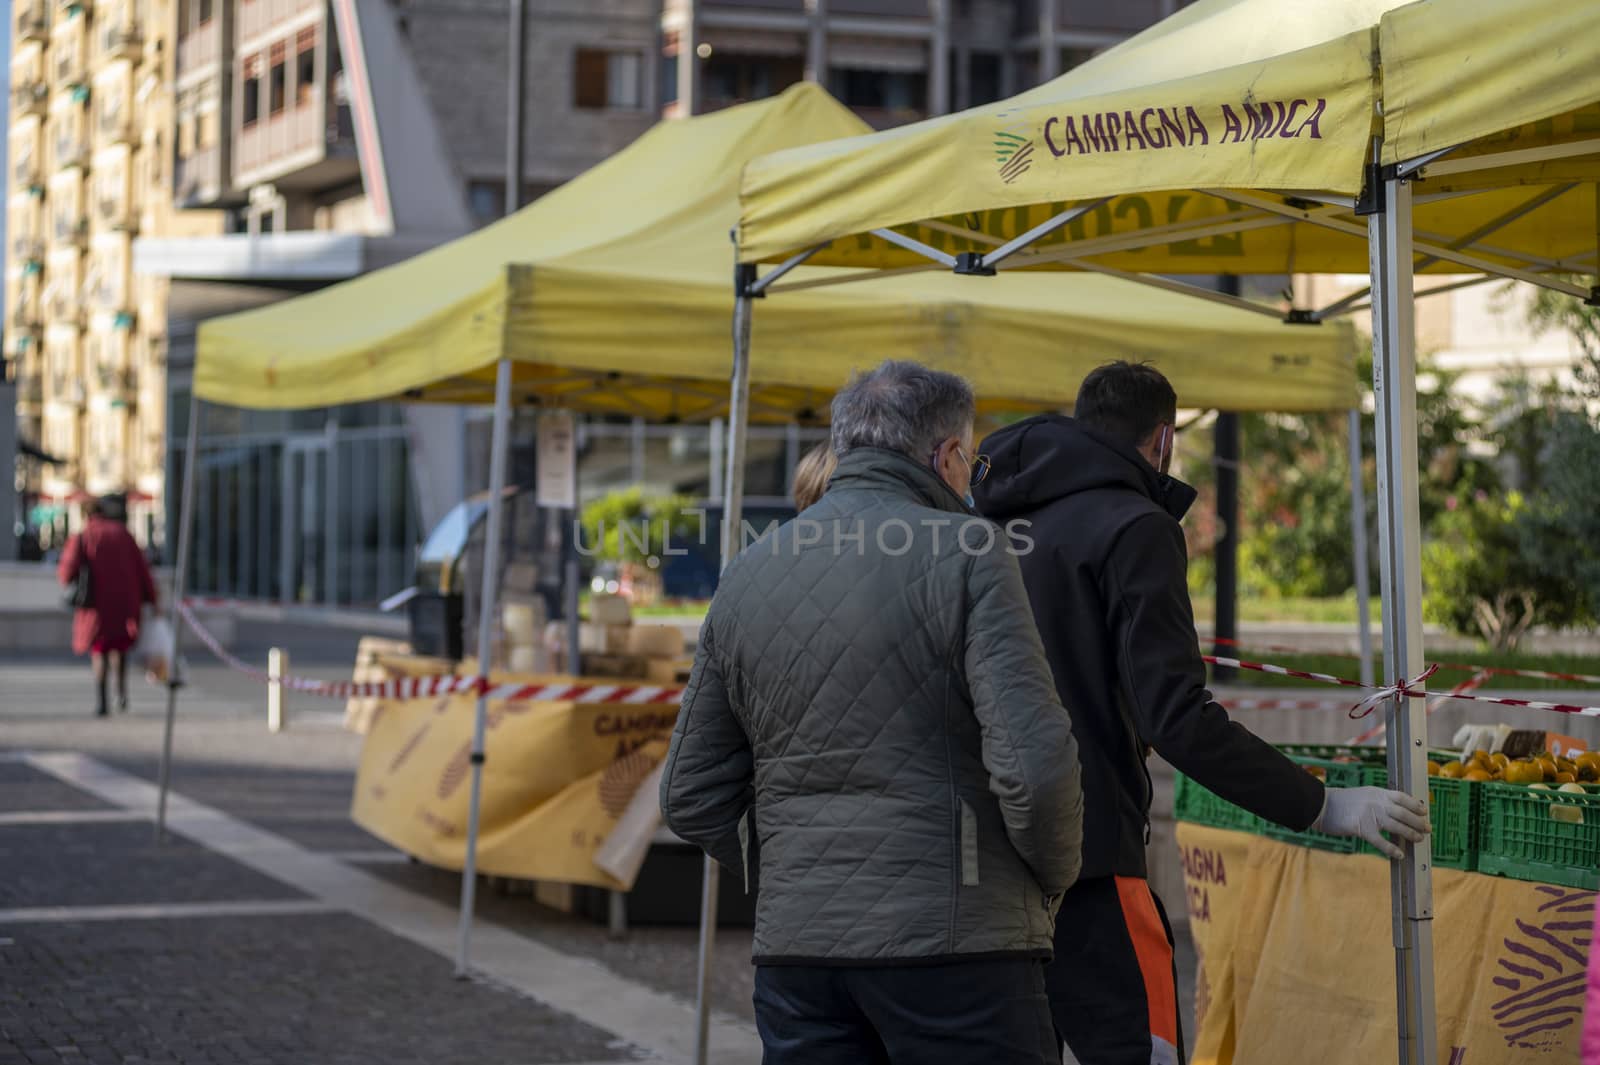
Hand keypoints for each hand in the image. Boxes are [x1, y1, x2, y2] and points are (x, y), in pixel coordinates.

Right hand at [1312, 786, 1429, 859]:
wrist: (1320, 805)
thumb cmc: (1339, 802)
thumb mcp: (1361, 795)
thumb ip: (1376, 801)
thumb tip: (1393, 812)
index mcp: (1376, 792)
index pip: (1402, 797)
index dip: (1415, 805)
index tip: (1424, 811)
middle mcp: (1376, 802)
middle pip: (1403, 813)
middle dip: (1418, 822)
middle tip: (1427, 829)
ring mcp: (1369, 815)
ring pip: (1397, 826)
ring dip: (1410, 834)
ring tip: (1419, 839)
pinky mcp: (1362, 829)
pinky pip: (1381, 841)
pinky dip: (1392, 849)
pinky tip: (1400, 855)